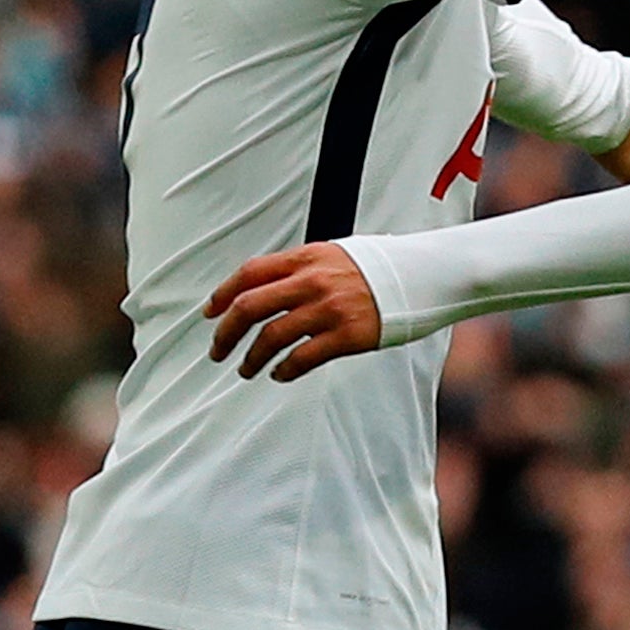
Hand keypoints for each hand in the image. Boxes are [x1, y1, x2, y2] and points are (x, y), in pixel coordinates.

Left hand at [203, 242, 380, 381]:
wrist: (418, 276)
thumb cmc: (374, 267)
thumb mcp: (331, 255)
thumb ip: (297, 268)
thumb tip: (259, 287)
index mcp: (306, 258)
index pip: (250, 273)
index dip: (223, 295)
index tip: (211, 314)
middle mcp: (313, 281)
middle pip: (251, 307)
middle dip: (226, 333)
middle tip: (218, 350)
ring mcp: (329, 309)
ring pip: (271, 337)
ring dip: (252, 358)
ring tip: (247, 369)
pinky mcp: (346, 335)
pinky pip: (302, 358)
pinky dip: (284, 370)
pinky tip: (279, 375)